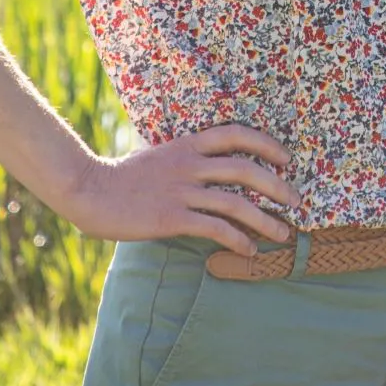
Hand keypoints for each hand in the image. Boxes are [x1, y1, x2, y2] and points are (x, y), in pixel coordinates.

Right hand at [63, 124, 299, 254]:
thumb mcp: (159, 155)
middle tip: (296, 200)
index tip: (286, 158)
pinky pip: (214, 228)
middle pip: (245, 169)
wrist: (90, 190)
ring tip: (282, 234)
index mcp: (188, 144)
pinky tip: (248, 251)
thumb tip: (207, 165)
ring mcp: (182, 190)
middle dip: (276, 185)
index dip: (266, 143)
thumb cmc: (123, 176)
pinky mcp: (172, 217)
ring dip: (264, 219)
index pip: (236, 134)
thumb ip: (185, 158)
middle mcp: (190, 163)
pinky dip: (237, 239)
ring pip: (235, 202)